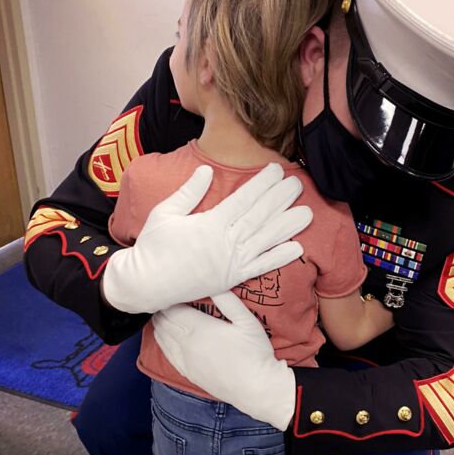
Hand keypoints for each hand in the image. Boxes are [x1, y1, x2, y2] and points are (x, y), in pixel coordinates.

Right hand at [102, 162, 311, 313]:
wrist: (146, 283)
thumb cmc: (152, 246)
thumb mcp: (165, 212)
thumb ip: (188, 192)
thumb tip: (206, 171)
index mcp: (209, 224)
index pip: (243, 199)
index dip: (262, 184)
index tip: (277, 171)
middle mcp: (224, 243)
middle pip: (259, 217)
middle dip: (280, 199)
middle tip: (298, 184)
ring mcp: (230, 263)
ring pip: (265, 241)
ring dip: (287, 226)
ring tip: (307, 213)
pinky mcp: (231, 279)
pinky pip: (260, 268)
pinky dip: (278, 258)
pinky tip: (296, 248)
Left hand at [152, 292, 296, 430]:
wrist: (256, 388)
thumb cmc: (254, 353)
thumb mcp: (247, 321)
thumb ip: (228, 300)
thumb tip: (214, 283)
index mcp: (198, 329)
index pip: (172, 309)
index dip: (170, 297)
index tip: (174, 288)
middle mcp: (186, 345)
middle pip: (163, 321)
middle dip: (162, 308)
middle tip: (168, 297)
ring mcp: (184, 360)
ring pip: (161, 337)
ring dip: (160, 323)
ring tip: (164, 313)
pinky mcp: (188, 373)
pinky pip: (166, 354)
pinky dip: (162, 341)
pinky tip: (165, 336)